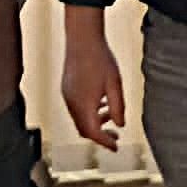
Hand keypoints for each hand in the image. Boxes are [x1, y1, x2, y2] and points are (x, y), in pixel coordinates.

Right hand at [61, 9, 125, 150]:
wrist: (82, 39)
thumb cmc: (100, 59)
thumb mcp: (115, 84)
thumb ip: (118, 107)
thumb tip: (120, 125)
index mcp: (84, 105)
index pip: (93, 133)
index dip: (105, 142)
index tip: (116, 147)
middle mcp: (72, 103)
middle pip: (84, 130)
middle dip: (99, 136)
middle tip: (115, 137)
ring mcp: (67, 96)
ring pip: (79, 120)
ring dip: (94, 123)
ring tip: (110, 118)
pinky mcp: (66, 89)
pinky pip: (76, 109)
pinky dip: (88, 113)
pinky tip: (101, 103)